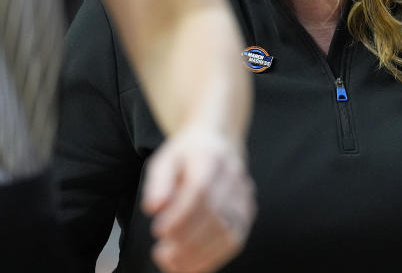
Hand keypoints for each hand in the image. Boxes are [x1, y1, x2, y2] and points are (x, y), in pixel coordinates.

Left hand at [141, 126, 254, 272]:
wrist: (219, 142)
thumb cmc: (188, 155)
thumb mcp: (165, 158)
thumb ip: (159, 182)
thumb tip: (153, 208)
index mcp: (210, 158)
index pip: (200, 190)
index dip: (181, 215)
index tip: (159, 232)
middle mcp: (233, 177)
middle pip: (215, 214)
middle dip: (187, 240)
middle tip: (162, 255)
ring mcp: (244, 197)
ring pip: (228, 232)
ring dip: (200, 254)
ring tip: (174, 265)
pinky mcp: (248, 214)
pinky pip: (235, 241)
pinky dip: (213, 258)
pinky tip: (192, 267)